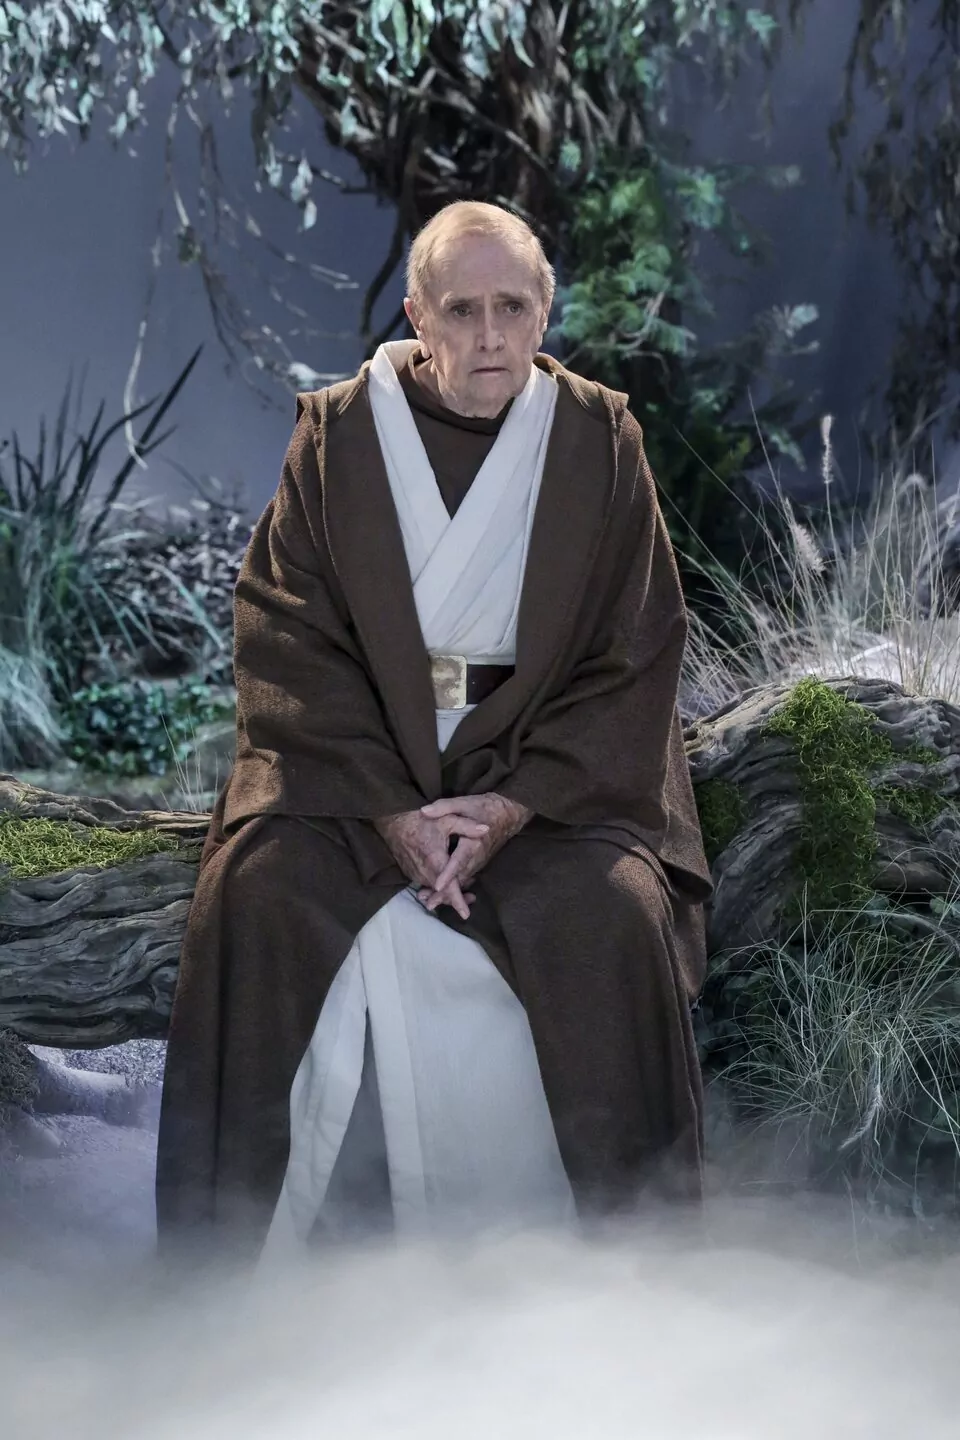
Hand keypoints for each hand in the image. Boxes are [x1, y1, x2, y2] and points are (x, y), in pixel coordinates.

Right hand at [373, 808, 488, 919]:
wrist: (393, 822)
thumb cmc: (422, 820)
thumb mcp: (447, 819)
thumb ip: (467, 826)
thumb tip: (486, 829)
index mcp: (435, 860)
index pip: (448, 886)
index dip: (457, 901)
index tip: (465, 915)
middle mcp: (424, 871)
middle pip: (442, 893)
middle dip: (457, 898)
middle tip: (472, 897)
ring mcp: (415, 874)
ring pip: (434, 890)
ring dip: (447, 891)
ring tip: (464, 886)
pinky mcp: (410, 874)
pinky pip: (426, 884)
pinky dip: (436, 885)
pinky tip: (446, 880)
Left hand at [415, 793, 532, 913]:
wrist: (507, 814)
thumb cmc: (484, 808)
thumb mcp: (464, 803)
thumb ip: (444, 807)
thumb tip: (424, 812)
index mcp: (473, 841)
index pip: (459, 860)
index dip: (448, 873)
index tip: (437, 885)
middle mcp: (476, 856)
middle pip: (460, 878)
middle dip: (445, 892)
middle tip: (428, 903)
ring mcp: (478, 861)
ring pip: (462, 881)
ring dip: (448, 893)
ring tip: (429, 903)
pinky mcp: (477, 863)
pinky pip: (464, 878)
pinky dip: (453, 888)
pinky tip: (440, 895)